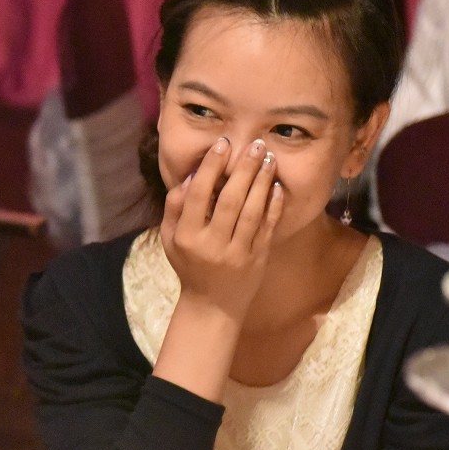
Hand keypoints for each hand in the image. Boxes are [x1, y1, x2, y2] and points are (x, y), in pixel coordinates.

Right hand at [161, 136, 283, 321]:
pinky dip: (273, 205)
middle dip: (243, 169)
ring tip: (268, 158)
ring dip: (261, 182)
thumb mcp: (171, 239)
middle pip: (230, 199)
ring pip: (251, 211)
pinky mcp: (258, 258)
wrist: (212, 305)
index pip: (199, 195)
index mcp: (187, 236)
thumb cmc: (189, 266)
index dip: (210, 168)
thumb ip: (175, 208)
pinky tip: (276, 186)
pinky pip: (267, 227)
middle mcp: (212, 244)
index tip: (222, 144)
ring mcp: (237, 252)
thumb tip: (191, 177)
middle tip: (254, 144)